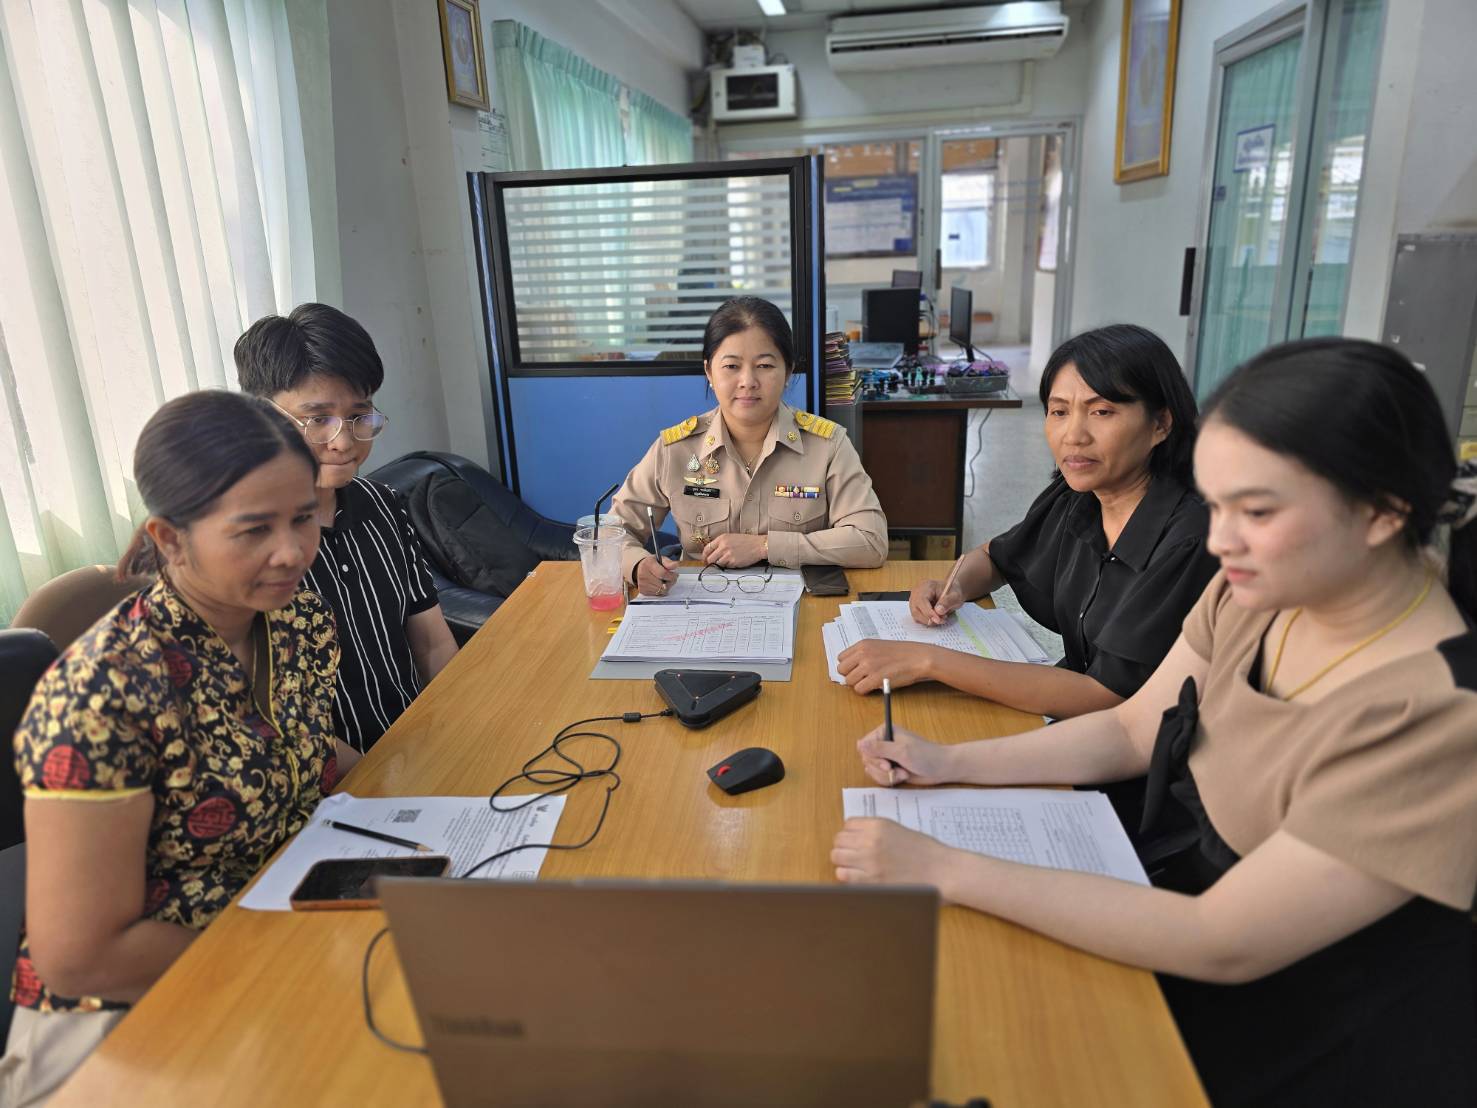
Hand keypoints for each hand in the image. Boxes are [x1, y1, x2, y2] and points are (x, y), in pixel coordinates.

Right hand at [635, 555, 678, 595]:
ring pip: (661, 591)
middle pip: (662, 584)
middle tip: (670, 578)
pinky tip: (659, 585)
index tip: (675, 575)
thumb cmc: (652, 564)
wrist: (639, 568)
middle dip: (670, 582)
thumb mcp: (660, 559)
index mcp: (648, 564)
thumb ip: (668, 562)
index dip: (672, 576)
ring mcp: (642, 584)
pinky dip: (660, 590)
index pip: (663, 573)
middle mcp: (643, 574)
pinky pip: (657, 594)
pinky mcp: (642, 591)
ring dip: (666, 587)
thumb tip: (675, 565)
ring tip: (665, 581)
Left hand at [701, 532, 766, 567]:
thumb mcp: (732, 537)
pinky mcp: (733, 562)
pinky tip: (733, 561)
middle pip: (710, 558)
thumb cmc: (747, 541)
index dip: (704, 555)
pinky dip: (728, 566)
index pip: (707, 548)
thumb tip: (712, 552)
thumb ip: (721, 543)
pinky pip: (726, 566)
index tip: (704, 558)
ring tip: (727, 561)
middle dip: (709, 562)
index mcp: (722, 538)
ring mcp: (728, 555)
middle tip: (711, 564)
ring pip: (717, 564)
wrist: (759, 545)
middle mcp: (723, 546)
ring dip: (720, 564)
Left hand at [832, 818, 951, 887]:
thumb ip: (875, 831)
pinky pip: (844, 876)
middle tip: (855, 855)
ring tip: (856, 867)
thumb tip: (854, 836)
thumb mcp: (898, 830)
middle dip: (845, 847)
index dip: (851, 834)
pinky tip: (859, 878)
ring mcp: (869, 862)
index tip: (856, 841)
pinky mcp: (871, 882)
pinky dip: (847, 877)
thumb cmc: (925, 851)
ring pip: (837, 857)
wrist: (943, 871)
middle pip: (839, 841)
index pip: (847, 825)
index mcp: (879, 825)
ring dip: (844, 862)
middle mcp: (871, 841)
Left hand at [836, 640, 935, 694]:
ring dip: (858, 684)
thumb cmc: (902, 654)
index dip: (849, 666)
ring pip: (849, 681)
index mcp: (863, 644)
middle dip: (851, 676)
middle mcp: (863, 653)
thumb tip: (852, 668)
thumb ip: (864, 654)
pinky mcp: (875, 678)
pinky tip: (874, 687)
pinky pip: (859, 689)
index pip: (841, 658)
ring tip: (871, 682)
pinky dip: (865, 691)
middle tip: (863, 678)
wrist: (919, 657)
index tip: (857, 670)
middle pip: (842, 670)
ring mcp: (868, 666)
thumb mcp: (879, 646)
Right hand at [855, 723, 954, 786]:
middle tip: (895, 770)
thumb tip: (859, 744)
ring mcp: (887, 757)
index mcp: (884, 732)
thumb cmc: (925, 756)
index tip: (886, 764)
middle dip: (881, 770)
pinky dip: (890, 780)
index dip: (873, 758)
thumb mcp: (901, 751)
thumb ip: (879, 748)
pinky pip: (880, 777)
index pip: (865, 746)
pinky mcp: (891, 769)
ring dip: (887, 776)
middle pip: (867, 760)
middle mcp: (883, 743)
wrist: (942, 768)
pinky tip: (903, 776)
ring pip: (873, 771)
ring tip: (903, 773)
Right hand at [909, 577, 963, 626]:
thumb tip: (938, 611)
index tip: (938, 619)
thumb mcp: (955, 596)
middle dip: (929, 618)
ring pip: (916, 615)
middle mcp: (917, 593)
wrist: (951, 593)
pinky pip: (917, 618)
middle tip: (942, 620)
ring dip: (928, 620)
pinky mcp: (916, 608)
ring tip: (941, 618)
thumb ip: (948, 602)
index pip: (921, 600)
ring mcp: (914, 600)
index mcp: (926, 586)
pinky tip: (935, 617)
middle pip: (916, 609)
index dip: (928, 612)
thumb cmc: (952, 593)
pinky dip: (926, 620)